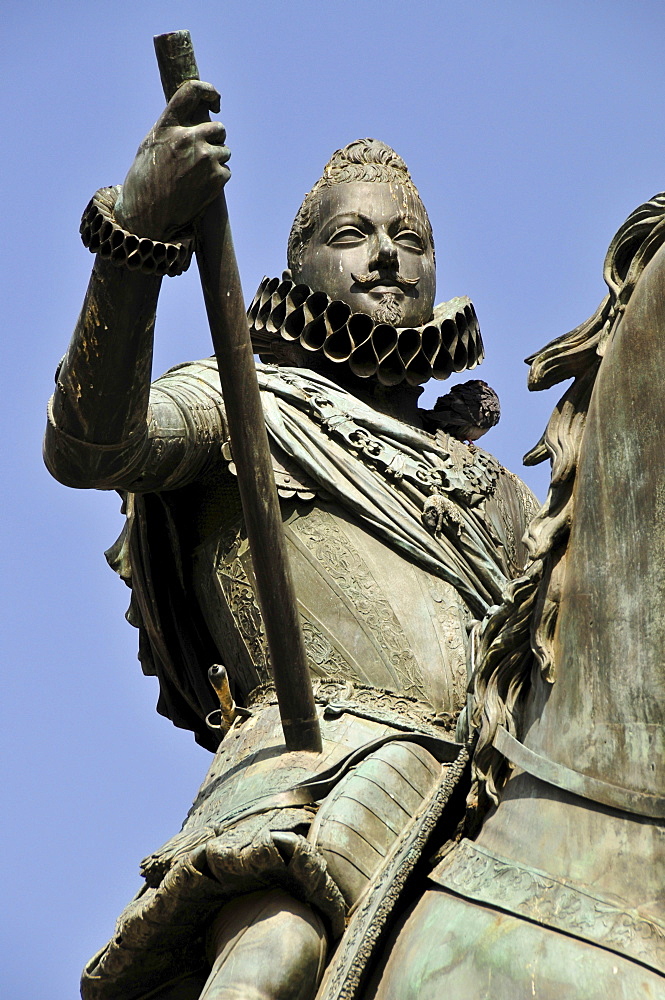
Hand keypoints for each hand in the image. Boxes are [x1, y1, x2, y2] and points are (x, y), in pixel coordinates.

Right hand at [114, 80, 230, 240]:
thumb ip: (171, 129)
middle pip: (218, 128)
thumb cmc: (145, 181)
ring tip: (195, 176)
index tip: (216, 102)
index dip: (208, 91)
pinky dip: (217, 179)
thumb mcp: (150, 145)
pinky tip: (199, 188)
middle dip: (215, 139)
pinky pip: (226, 171)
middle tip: (202, 154)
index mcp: (168, 126)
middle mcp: (188, 138)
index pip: (191, 91)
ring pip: (224, 151)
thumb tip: (193, 119)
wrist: (147, 215)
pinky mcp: (217, 178)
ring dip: (216, 161)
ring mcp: (205, 158)